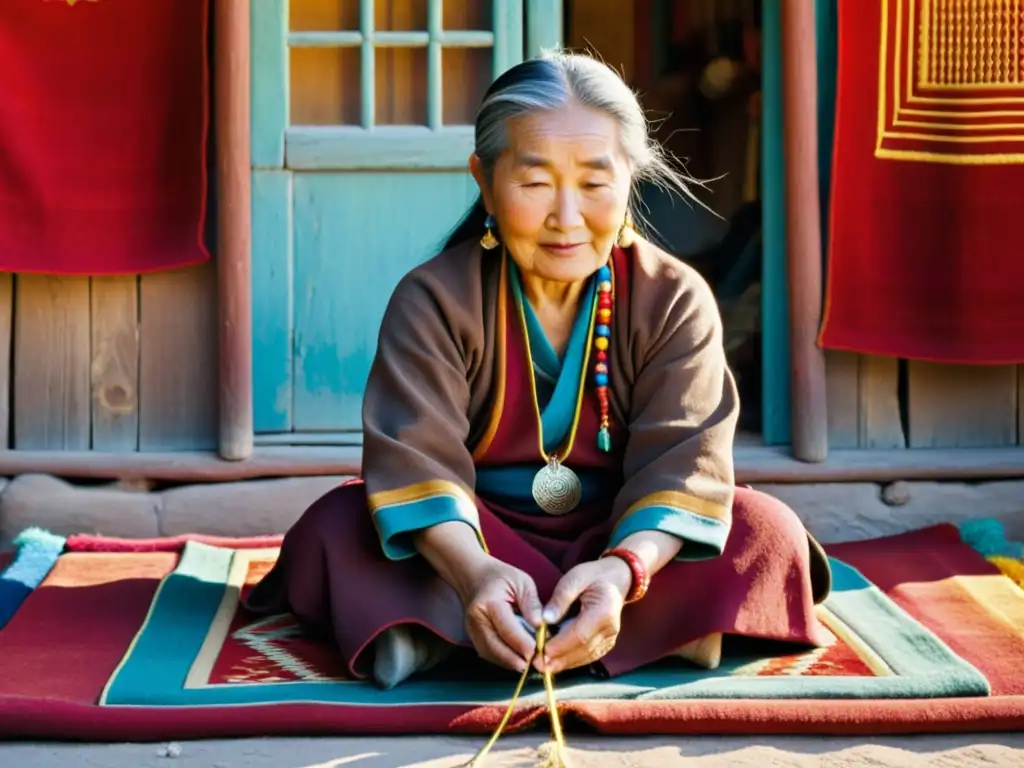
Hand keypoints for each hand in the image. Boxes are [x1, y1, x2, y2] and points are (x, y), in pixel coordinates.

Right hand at [461, 559, 543, 672]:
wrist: (474, 576)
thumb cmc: (502, 577)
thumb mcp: (522, 582)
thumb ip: (532, 604)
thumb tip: (541, 626)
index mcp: (489, 603)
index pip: (507, 629)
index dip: (523, 644)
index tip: (540, 652)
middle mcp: (477, 620)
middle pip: (496, 647)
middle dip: (517, 660)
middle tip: (537, 665)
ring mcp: (472, 631)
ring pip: (491, 655)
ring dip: (511, 663)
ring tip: (531, 665)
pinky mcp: (473, 638)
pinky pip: (489, 654)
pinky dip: (504, 660)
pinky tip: (519, 660)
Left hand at [537, 557, 632, 673]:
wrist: (615, 580)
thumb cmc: (592, 576)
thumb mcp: (574, 578)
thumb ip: (560, 598)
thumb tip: (545, 619)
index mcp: (604, 611)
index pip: (580, 634)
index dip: (560, 645)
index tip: (540, 651)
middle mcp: (610, 629)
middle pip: (583, 649)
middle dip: (558, 659)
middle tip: (537, 664)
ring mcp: (610, 638)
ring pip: (585, 657)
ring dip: (564, 664)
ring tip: (543, 667)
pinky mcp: (607, 643)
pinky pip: (589, 656)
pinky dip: (572, 661)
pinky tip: (556, 663)